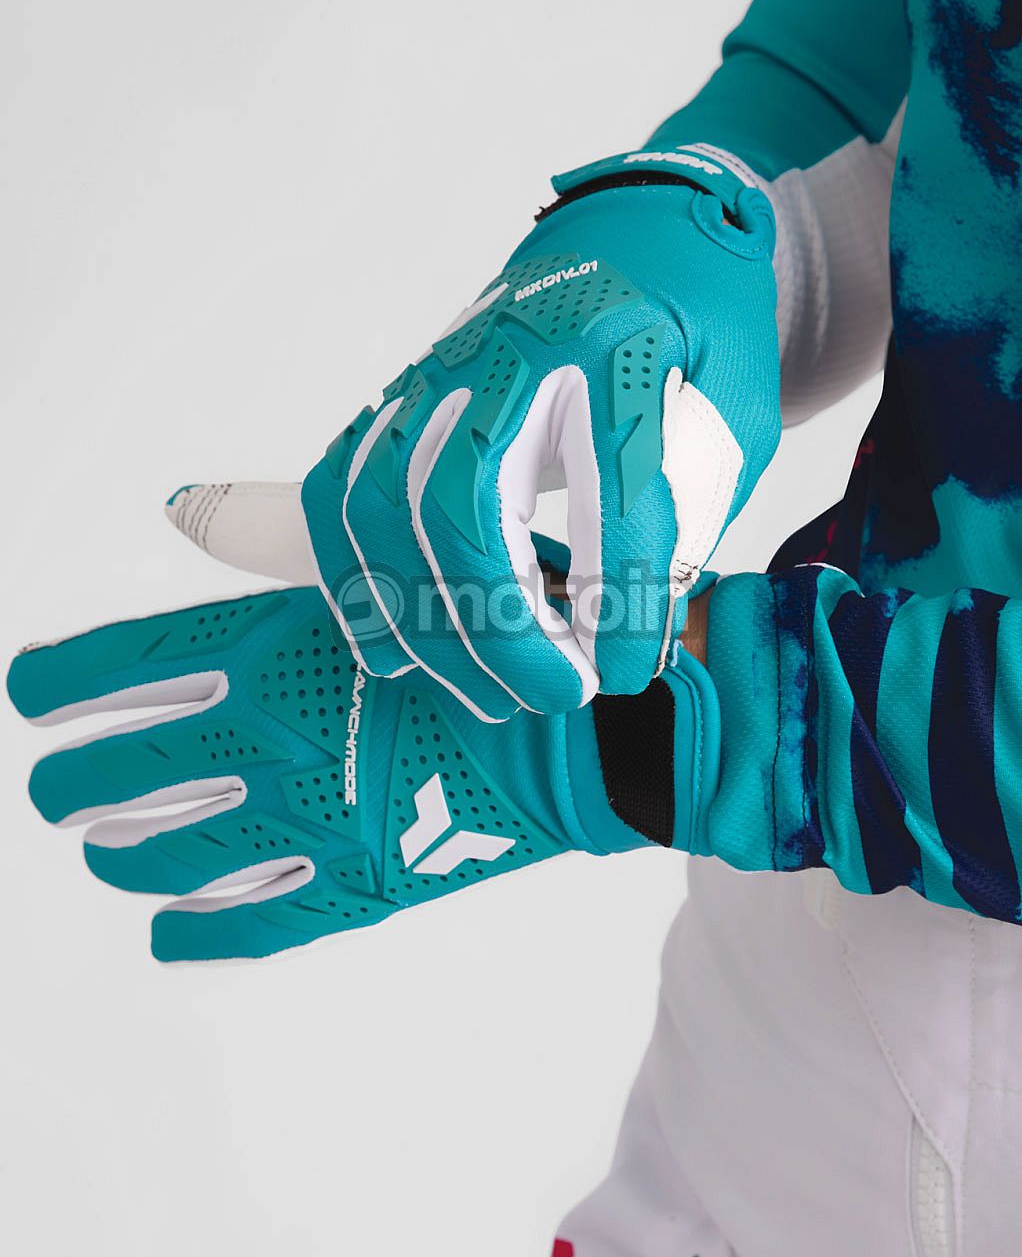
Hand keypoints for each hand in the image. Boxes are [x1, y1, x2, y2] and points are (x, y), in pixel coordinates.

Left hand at [7, 526, 718, 961]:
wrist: (599, 723)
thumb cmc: (507, 624)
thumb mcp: (393, 562)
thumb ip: (287, 544)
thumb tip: (192, 509)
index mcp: (280, 651)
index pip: (132, 671)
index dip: (66, 687)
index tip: (31, 698)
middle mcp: (276, 740)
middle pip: (134, 774)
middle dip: (78, 784)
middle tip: (53, 793)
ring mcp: (317, 819)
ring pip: (180, 855)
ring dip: (126, 853)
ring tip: (100, 852)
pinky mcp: (365, 882)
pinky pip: (260, 922)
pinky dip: (202, 932)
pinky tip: (165, 933)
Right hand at [184, 148, 778, 721]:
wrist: (635, 232)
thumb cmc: (694, 324)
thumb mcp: (736, 410)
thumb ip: (688, 511)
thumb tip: (620, 626)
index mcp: (616, 346)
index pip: (611, 495)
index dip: (618, 602)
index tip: (628, 669)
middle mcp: (510, 353)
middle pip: (463, 507)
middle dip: (500, 628)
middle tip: (554, 691)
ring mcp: (441, 373)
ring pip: (383, 507)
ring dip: (425, 620)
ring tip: (485, 686)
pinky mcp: (403, 397)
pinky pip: (342, 492)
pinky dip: (356, 579)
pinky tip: (397, 640)